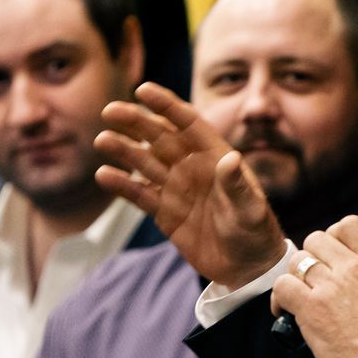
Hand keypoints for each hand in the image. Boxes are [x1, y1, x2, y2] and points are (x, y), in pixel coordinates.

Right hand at [95, 83, 287, 289]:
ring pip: (144, 162)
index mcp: (215, 156)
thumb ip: (237, 185)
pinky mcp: (164, 212)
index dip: (166, 105)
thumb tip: (230, 159)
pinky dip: (122, 184)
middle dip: (136, 122)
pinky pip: (140, 193)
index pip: (187, 123)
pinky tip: (104, 174)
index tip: (143, 91)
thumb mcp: (250, 209)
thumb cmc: (255, 233)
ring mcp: (176, 188)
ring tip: (103, 140)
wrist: (246, 267)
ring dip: (123, 150)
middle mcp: (192, 167)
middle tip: (110, 111)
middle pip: (159, 137)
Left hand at [270, 218, 357, 357]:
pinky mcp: (311, 309)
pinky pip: (282, 286)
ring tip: (301, 296)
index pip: (350, 224)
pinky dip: (280, 297)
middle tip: (315, 279)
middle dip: (313, 257)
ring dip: (296, 277)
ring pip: (297, 261)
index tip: (334, 252)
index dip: (336, 234)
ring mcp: (330, 288)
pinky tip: (286, 310)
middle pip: (317, 239)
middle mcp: (353, 269)